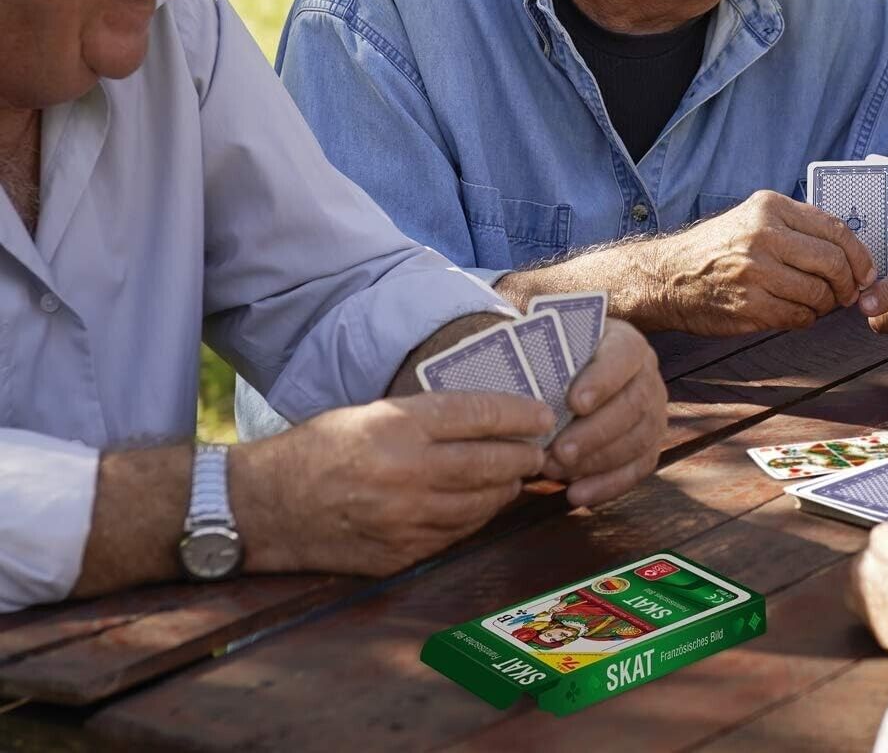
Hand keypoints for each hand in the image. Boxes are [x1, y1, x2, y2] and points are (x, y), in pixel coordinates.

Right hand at [236, 391, 551, 576]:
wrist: (265, 506)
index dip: (519, 415)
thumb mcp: (372, 413)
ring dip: (506, 489)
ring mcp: (406, 519)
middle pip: (491, 463)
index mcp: (398, 427)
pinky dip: (476, 517)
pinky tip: (482, 504)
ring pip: (482, 504)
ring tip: (515, 476)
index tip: (542, 415)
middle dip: (524, 456)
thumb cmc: (320, 449)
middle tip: (539, 450)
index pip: (478, 415)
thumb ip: (429, 418)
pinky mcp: (401, 554)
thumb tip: (490, 421)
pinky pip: (457, 533)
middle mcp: (407, 473)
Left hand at [541, 320, 666, 506]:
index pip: (623, 355)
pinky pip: (638, 469)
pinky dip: (608, 485)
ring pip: (638, 439)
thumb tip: (502, 371)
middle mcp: (646, 374)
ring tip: (555, 471)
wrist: (567, 376)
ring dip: (597, 461)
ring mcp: (653, 411)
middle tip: (557, 452)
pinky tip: (576, 495)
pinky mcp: (650, 444)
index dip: (603, 380)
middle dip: (595, 432)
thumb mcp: (546, 345)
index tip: (574, 403)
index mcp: (624, 342)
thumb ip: (535, 353)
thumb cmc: (552, 358)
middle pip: (633, 404)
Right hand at [645, 190, 876, 334]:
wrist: (668, 276)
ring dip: (826, 305)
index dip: (860, 256)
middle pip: (833, 263)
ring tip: (815, 304)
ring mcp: (755, 271)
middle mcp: (763, 235)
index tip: (865, 273)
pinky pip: (799, 316)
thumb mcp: (755, 219)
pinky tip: (795, 313)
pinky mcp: (749, 305)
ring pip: (819, 294)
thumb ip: (799, 228)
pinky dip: (806, 319)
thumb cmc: (718, 249)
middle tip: (846, 295)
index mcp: (770, 207)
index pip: (836, 230)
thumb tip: (851, 254)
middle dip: (848, 284)